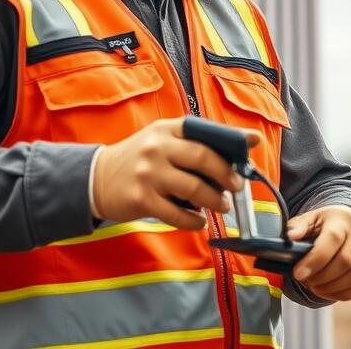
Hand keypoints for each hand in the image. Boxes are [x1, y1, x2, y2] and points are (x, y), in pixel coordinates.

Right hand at [92, 117, 259, 229]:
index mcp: (166, 130)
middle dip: (226, 174)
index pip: (204, 130)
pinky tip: (199, 221)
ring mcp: (148, 174)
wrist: (96, 179)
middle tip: (236, 186)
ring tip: (221, 206)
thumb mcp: (160, 142)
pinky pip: (177, 214)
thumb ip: (191, 144)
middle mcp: (157, 148)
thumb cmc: (139, 160)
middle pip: (203, 158)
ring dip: (214, 200)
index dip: (232, 137)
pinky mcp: (141, 199)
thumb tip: (234, 157)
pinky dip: (194, 221)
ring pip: (194, 188)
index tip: (254, 143)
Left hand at [286, 205, 350, 300]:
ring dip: (332, 288)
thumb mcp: (309, 221)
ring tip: (316, 287)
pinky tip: (332, 291)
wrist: (350, 228)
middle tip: (306, 281)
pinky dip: (347, 294)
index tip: (298, 274)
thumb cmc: (325, 227)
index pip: (332, 240)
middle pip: (345, 261)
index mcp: (343, 218)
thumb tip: (291, 237)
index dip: (315, 260)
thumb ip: (297, 228)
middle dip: (321, 277)